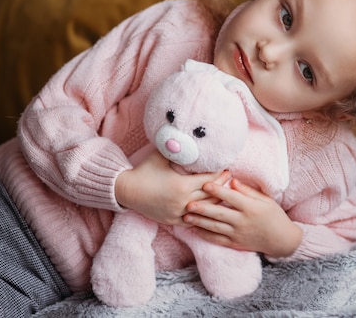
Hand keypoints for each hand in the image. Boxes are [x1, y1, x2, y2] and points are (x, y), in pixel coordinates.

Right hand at [115, 150, 231, 225]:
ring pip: (204, 210)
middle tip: (229, 177)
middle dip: (221, 186)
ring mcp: (178, 214)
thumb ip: (177, 147)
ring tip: (222, 192)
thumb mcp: (161, 155)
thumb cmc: (144, 170)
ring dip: (215, 201)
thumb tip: (189, 134)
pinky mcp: (173, 221)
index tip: (226, 167)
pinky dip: (203, 214)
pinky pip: (194, 221)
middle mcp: (182, 202)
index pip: (209, 180)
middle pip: (210, 195)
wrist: (126, 190)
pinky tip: (210, 209)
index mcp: (182, 186)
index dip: (219, 174)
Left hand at [183, 178, 302, 257]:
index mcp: (251, 208)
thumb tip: (232, 180)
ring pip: (215, 227)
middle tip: (188, 203)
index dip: (218, 190)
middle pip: (219, 213)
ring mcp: (238, 234)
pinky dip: (205, 235)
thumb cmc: (274, 216)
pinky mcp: (235, 244)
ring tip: (186, 216)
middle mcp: (243, 221)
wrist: (281, 240)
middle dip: (203, 208)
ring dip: (199, 222)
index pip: (231, 197)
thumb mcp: (265, 200)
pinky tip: (194, 229)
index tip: (205, 184)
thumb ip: (248, 191)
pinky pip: (217, 240)